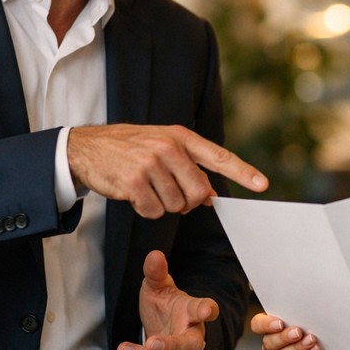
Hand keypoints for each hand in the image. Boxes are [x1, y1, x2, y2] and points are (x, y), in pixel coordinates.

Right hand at [68, 124, 267, 218]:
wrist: (87, 148)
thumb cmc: (128, 148)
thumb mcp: (161, 144)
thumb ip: (188, 164)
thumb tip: (210, 194)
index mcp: (180, 137)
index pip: (218, 155)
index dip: (242, 172)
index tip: (262, 184)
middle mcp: (169, 147)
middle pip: (198, 192)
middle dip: (187, 202)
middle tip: (168, 192)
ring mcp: (151, 164)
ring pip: (176, 206)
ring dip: (163, 205)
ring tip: (146, 187)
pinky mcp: (135, 182)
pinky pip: (155, 212)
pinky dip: (146, 210)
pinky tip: (134, 194)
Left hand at [113, 250, 213, 349]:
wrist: (163, 327)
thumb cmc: (164, 305)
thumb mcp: (158, 287)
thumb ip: (156, 273)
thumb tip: (154, 255)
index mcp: (193, 312)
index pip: (203, 309)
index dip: (206, 309)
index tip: (207, 310)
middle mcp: (192, 336)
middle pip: (190, 346)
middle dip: (172, 346)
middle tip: (152, 342)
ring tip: (123, 349)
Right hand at [250, 313, 349, 349]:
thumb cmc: (329, 332)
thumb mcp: (317, 317)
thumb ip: (306, 309)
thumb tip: (308, 293)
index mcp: (274, 329)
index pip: (258, 325)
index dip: (264, 324)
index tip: (279, 322)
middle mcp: (275, 348)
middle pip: (268, 343)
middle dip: (283, 337)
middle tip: (299, 330)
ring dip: (296, 349)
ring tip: (312, 341)